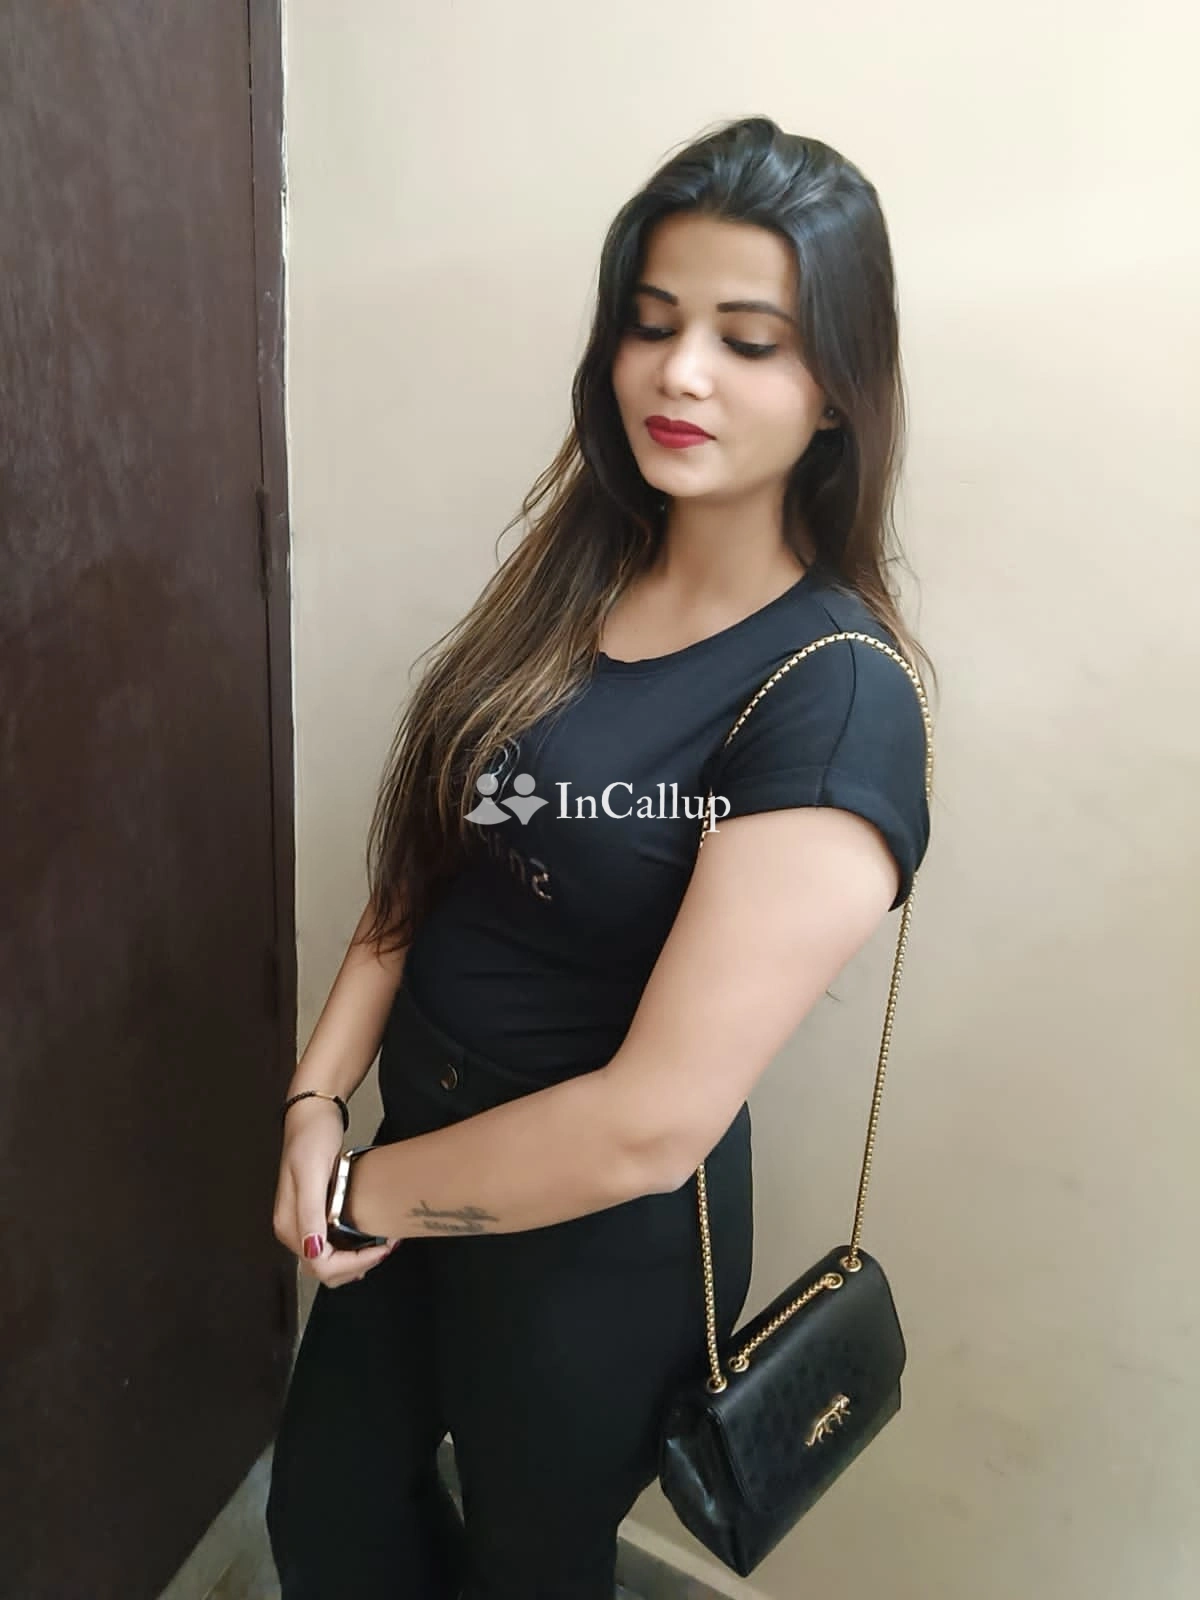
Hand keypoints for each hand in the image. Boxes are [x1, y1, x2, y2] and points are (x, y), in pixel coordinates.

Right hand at [273, 1098, 397, 1288]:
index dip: (353, 1263)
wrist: (313, 1116)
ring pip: (330, 1263)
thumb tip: (312, 1250)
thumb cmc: (312, 1138)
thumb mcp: (312, 1172)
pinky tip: (371, 1236)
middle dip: (358, 1265)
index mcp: (290, 1225)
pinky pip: (334, 1246)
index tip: (381, 1247)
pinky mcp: (316, 1216)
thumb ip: (310, 1213)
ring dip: (357, 1260)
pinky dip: (354, 1248)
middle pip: (325, 1271)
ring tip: (383, 1242)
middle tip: (386, 1246)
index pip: (320, 1265)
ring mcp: (305, 1224)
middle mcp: (294, 1230)